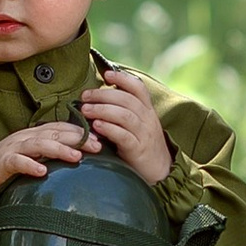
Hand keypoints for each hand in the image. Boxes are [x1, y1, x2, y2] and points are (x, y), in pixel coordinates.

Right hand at [0, 118, 102, 186]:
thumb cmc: (14, 161)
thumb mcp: (36, 153)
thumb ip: (54, 152)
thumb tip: (82, 157)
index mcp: (37, 133)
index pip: (62, 128)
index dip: (82, 132)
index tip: (101, 140)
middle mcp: (28, 136)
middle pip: (55, 133)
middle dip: (77, 139)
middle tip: (97, 146)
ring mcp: (16, 147)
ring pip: (39, 144)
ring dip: (59, 149)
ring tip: (76, 157)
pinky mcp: (5, 161)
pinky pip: (18, 162)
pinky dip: (30, 165)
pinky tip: (42, 172)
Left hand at [78, 70, 172, 185]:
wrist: (161, 171)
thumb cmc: (143, 145)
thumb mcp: (139, 124)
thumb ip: (124, 111)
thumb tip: (99, 98)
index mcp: (147, 110)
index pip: (138, 88)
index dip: (123, 79)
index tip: (106, 74)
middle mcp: (148, 119)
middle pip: (126, 99)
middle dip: (103, 95)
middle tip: (85, 96)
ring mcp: (144, 134)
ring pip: (125, 115)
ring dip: (102, 110)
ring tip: (86, 110)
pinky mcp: (138, 150)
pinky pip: (124, 136)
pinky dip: (109, 129)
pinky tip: (96, 126)